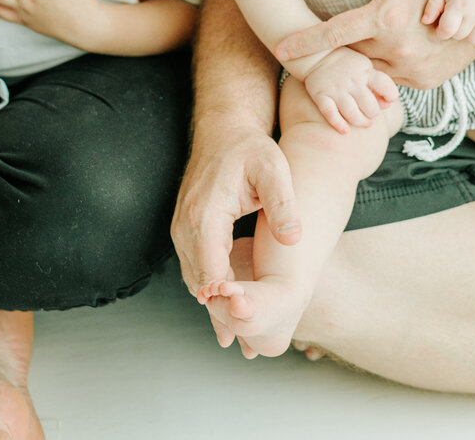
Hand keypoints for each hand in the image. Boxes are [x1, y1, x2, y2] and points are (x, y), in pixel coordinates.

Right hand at [171, 122, 300, 337]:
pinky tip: (228, 304)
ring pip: (193, 276)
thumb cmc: (250, 148)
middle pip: (199, 281)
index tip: (245, 324)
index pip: (211, 269)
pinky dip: (209, 286)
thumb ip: (283, 205)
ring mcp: (181, 226)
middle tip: (244, 345)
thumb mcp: (274, 170)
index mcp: (206, 213)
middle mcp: (186, 223)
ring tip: (237, 337)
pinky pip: (194, 265)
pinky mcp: (185, 227)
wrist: (224, 129)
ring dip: (213, 303)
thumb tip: (293, 239)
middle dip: (219, 312)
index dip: (226, 298)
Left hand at [275, 0, 474, 89]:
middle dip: (337, 47)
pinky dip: (381, 65)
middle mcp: (399, 49)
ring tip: (363, 40)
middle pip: (350, 53)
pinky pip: (388, 78)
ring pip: (368, 69)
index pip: (335, 34)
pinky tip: (386, 47)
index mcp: (388, 17)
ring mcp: (412, 69)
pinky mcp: (423, 81)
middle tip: (327, 36)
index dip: (304, 42)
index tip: (279, 49)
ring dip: (360, 57)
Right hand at [302, 47, 397, 133]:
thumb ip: (377, 85)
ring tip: (364, 122)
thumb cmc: (347, 65)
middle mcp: (351, 81)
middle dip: (373, 113)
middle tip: (371, 114)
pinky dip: (338, 124)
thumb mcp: (365, 68)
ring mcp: (335, 89)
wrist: (317, 55)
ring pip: (352, 113)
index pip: (384, 84)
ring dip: (360, 122)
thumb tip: (388, 104)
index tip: (390, 99)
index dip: (391, 95)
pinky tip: (345, 130)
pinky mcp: (320, 95)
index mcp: (365, 72)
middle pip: (369, 105)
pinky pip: (330, 114)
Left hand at [421, 0, 474, 46]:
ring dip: (466, 35)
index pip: (447, 30)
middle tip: (452, 20)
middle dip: (452, 31)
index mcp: (458, 3)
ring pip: (474, 40)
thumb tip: (424, 21)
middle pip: (459, 36)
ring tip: (463, 23)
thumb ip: (432, 5)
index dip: (440, 32)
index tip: (439, 26)